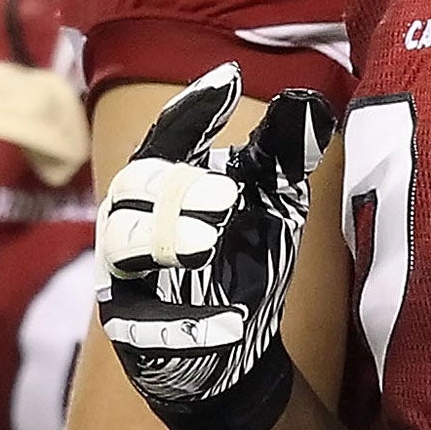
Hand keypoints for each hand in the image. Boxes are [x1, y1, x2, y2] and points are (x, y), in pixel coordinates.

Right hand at [96, 63, 333, 429]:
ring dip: (163, 240)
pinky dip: (185, 323)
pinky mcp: (132, 333)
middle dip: (179, 186)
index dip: (194, 108)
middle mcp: (135, 219)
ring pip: (123, 244)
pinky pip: (144, 324)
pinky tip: (230, 323)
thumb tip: (308, 103)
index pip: (170, 132)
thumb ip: (286, 153)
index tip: (229, 80)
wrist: (238, 348)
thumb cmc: (248, 255)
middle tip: (227, 195)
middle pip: (137, 183)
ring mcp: (128, 275)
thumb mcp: (276, 201)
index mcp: (170, 178)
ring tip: (205, 244)